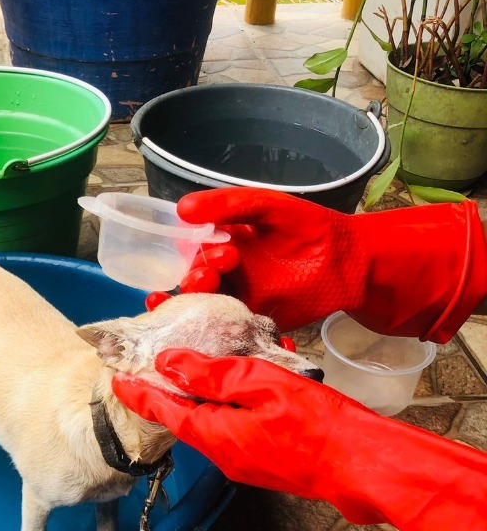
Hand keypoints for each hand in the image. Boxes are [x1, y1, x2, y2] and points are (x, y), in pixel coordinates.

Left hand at [113, 350, 486, 530]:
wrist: (361, 464)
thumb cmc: (315, 423)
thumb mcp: (258, 383)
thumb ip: (210, 374)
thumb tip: (168, 363)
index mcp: (215, 436)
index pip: (163, 411)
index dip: (139, 393)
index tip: (116, 378)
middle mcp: (224, 456)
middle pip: (186, 420)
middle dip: (172, 393)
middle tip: (160, 365)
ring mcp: (246, 464)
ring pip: (214, 425)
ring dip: (206, 399)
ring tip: (208, 369)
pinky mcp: (267, 464)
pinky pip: (237, 432)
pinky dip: (232, 410)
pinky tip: (248, 389)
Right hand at [146, 187, 486, 343]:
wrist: (348, 263)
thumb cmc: (309, 228)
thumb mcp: (268, 206)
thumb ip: (229, 204)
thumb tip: (182, 207)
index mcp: (224, 240)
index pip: (192, 246)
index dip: (193, 248)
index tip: (213, 244)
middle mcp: (226, 271)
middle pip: (195, 277)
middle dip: (197, 273)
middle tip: (218, 267)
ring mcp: (238, 297)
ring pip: (204, 303)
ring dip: (198, 297)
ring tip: (209, 285)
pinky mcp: (250, 321)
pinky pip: (223, 326)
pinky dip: (210, 326)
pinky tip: (207, 321)